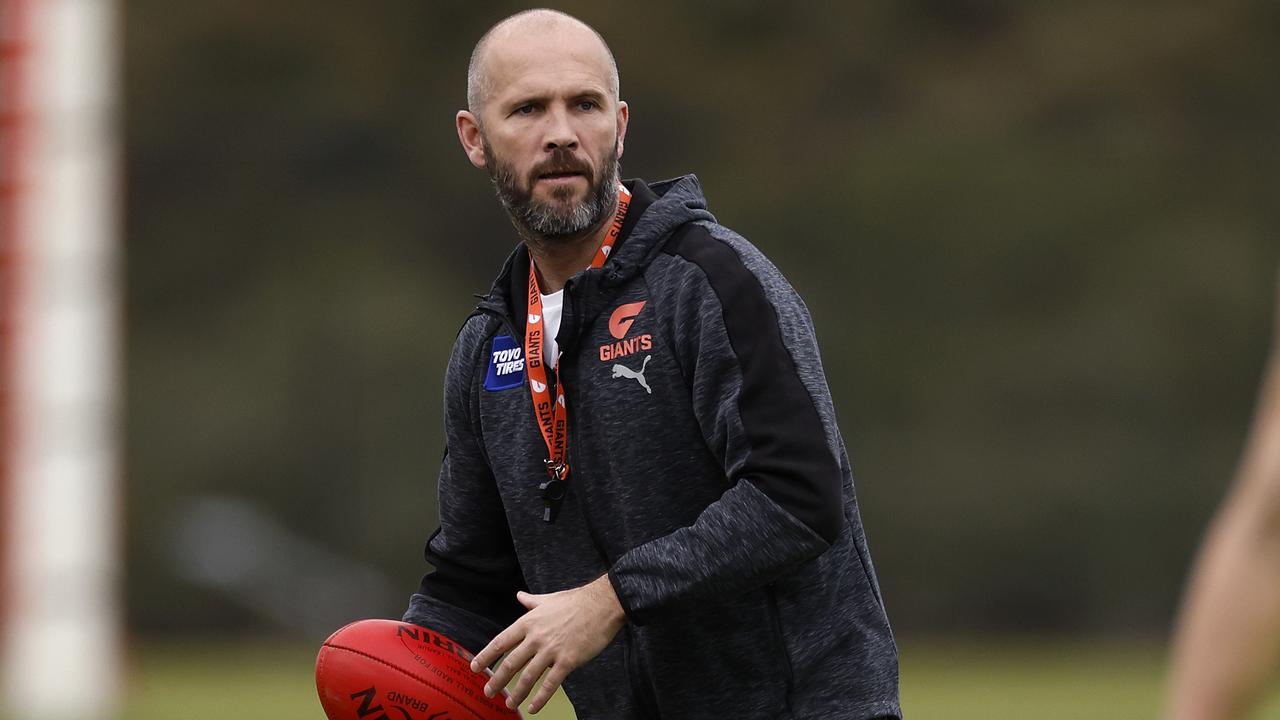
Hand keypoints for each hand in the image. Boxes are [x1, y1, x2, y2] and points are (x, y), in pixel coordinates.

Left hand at [470, 575, 625, 713]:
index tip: (475, 667)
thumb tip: (519, 596)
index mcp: (529, 622)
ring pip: (528, 677)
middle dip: (497, 681)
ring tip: (510, 704)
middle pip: (511, 663)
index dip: (486, 656)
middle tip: (489, 692)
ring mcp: (551, 650)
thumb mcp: (549, 599)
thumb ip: (531, 601)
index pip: (501, 642)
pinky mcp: (568, 661)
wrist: (602, 604)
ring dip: (516, 693)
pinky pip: (550, 684)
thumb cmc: (576, 601)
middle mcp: (536, 637)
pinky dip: (540, 698)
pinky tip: (533, 708)